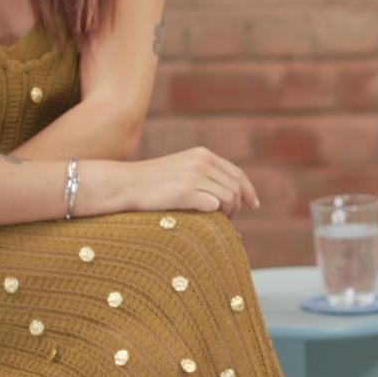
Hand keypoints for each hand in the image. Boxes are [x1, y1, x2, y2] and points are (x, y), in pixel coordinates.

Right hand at [133, 146, 259, 215]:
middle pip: (235, 187)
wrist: (123, 184)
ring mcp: (193, 175)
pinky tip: (207, 221)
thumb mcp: (181, 168)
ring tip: (219, 222)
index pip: (236, 173)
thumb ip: (202, 174)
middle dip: (238, 206)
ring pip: (228, 198)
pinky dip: (214, 215)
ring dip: (227, 213)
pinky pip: (213, 206)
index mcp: (202, 154)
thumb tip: (226, 193)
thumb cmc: (151, 183)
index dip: (248, 190)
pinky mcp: (184, 191)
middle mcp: (201, 161)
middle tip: (229, 220)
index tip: (254, 204)